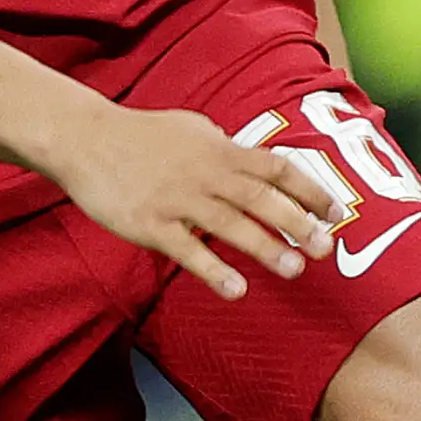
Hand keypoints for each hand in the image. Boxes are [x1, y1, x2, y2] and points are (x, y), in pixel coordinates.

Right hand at [38, 101, 336, 299]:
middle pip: (261, 197)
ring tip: (294, 270)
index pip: (276, 168)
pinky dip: (213, 270)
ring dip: (265, 247)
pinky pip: (186, 250)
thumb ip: (228, 148)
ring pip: (229, 224)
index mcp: (220, 150)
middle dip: (297, 222)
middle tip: (326, 248)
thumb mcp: (194, 129)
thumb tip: (260, 164)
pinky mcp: (149, 223)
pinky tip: (236, 290)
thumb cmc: (143, 136)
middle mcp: (206, 173)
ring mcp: (177, 198)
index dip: (310, 190)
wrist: (84, 138)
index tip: (336, 213)